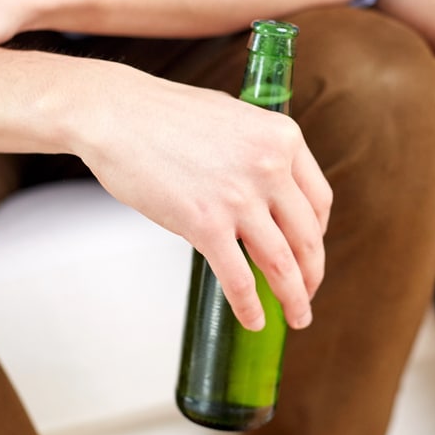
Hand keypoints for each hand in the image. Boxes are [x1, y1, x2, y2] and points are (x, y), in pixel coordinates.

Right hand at [75, 75, 330, 330]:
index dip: (319, 235)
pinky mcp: (206, 223)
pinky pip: (239, 278)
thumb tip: (268, 192)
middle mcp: (271, 167)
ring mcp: (240, 197)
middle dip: (312, 274)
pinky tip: (254, 320)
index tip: (311, 252)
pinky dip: (249, 306)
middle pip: (307, 236)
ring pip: (282, 263)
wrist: (114, 114)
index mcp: (283, 138)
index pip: (320, 200)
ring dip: (294, 298)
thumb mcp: (234, 119)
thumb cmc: (164, 116)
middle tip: (309, 294)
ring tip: (296, 316)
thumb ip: (259, 153)